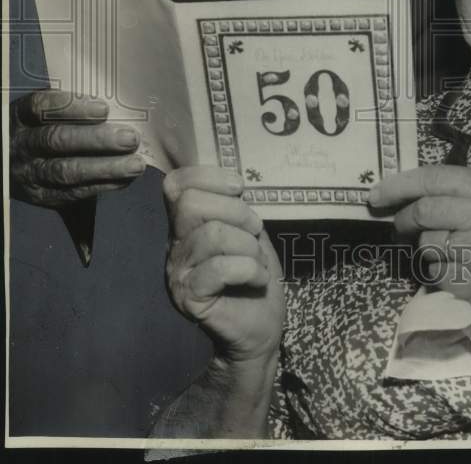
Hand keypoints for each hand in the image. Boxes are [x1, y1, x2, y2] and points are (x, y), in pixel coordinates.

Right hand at [10, 90, 145, 208]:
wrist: (16, 161)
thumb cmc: (45, 126)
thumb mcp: (47, 112)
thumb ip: (73, 108)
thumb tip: (119, 106)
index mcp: (22, 116)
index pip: (40, 106)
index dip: (71, 106)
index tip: (104, 108)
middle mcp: (23, 144)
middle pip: (56, 140)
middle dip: (97, 140)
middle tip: (130, 138)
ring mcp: (30, 172)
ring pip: (66, 171)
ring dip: (106, 168)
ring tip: (135, 164)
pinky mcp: (42, 195)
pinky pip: (72, 193)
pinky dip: (102, 185)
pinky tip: (125, 179)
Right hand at [164, 166, 284, 363]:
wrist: (259, 329)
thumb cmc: (254, 276)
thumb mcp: (247, 231)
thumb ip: (233, 206)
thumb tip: (233, 182)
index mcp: (186, 225)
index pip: (176, 184)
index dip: (209, 176)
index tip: (239, 189)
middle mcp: (175, 245)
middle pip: (191, 203)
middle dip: (236, 212)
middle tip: (254, 232)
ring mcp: (178, 272)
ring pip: (212, 234)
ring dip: (248, 246)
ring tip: (256, 262)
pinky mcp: (189, 297)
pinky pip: (219, 268)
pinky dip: (249, 269)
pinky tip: (258, 279)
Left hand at [369, 165, 470, 332]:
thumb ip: (462, 192)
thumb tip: (409, 194)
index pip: (434, 178)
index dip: (399, 185)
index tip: (376, 194)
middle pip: (425, 212)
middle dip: (405, 220)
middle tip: (400, 226)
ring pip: (428, 246)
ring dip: (429, 251)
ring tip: (453, 252)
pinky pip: (438, 275)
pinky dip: (442, 275)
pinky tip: (464, 272)